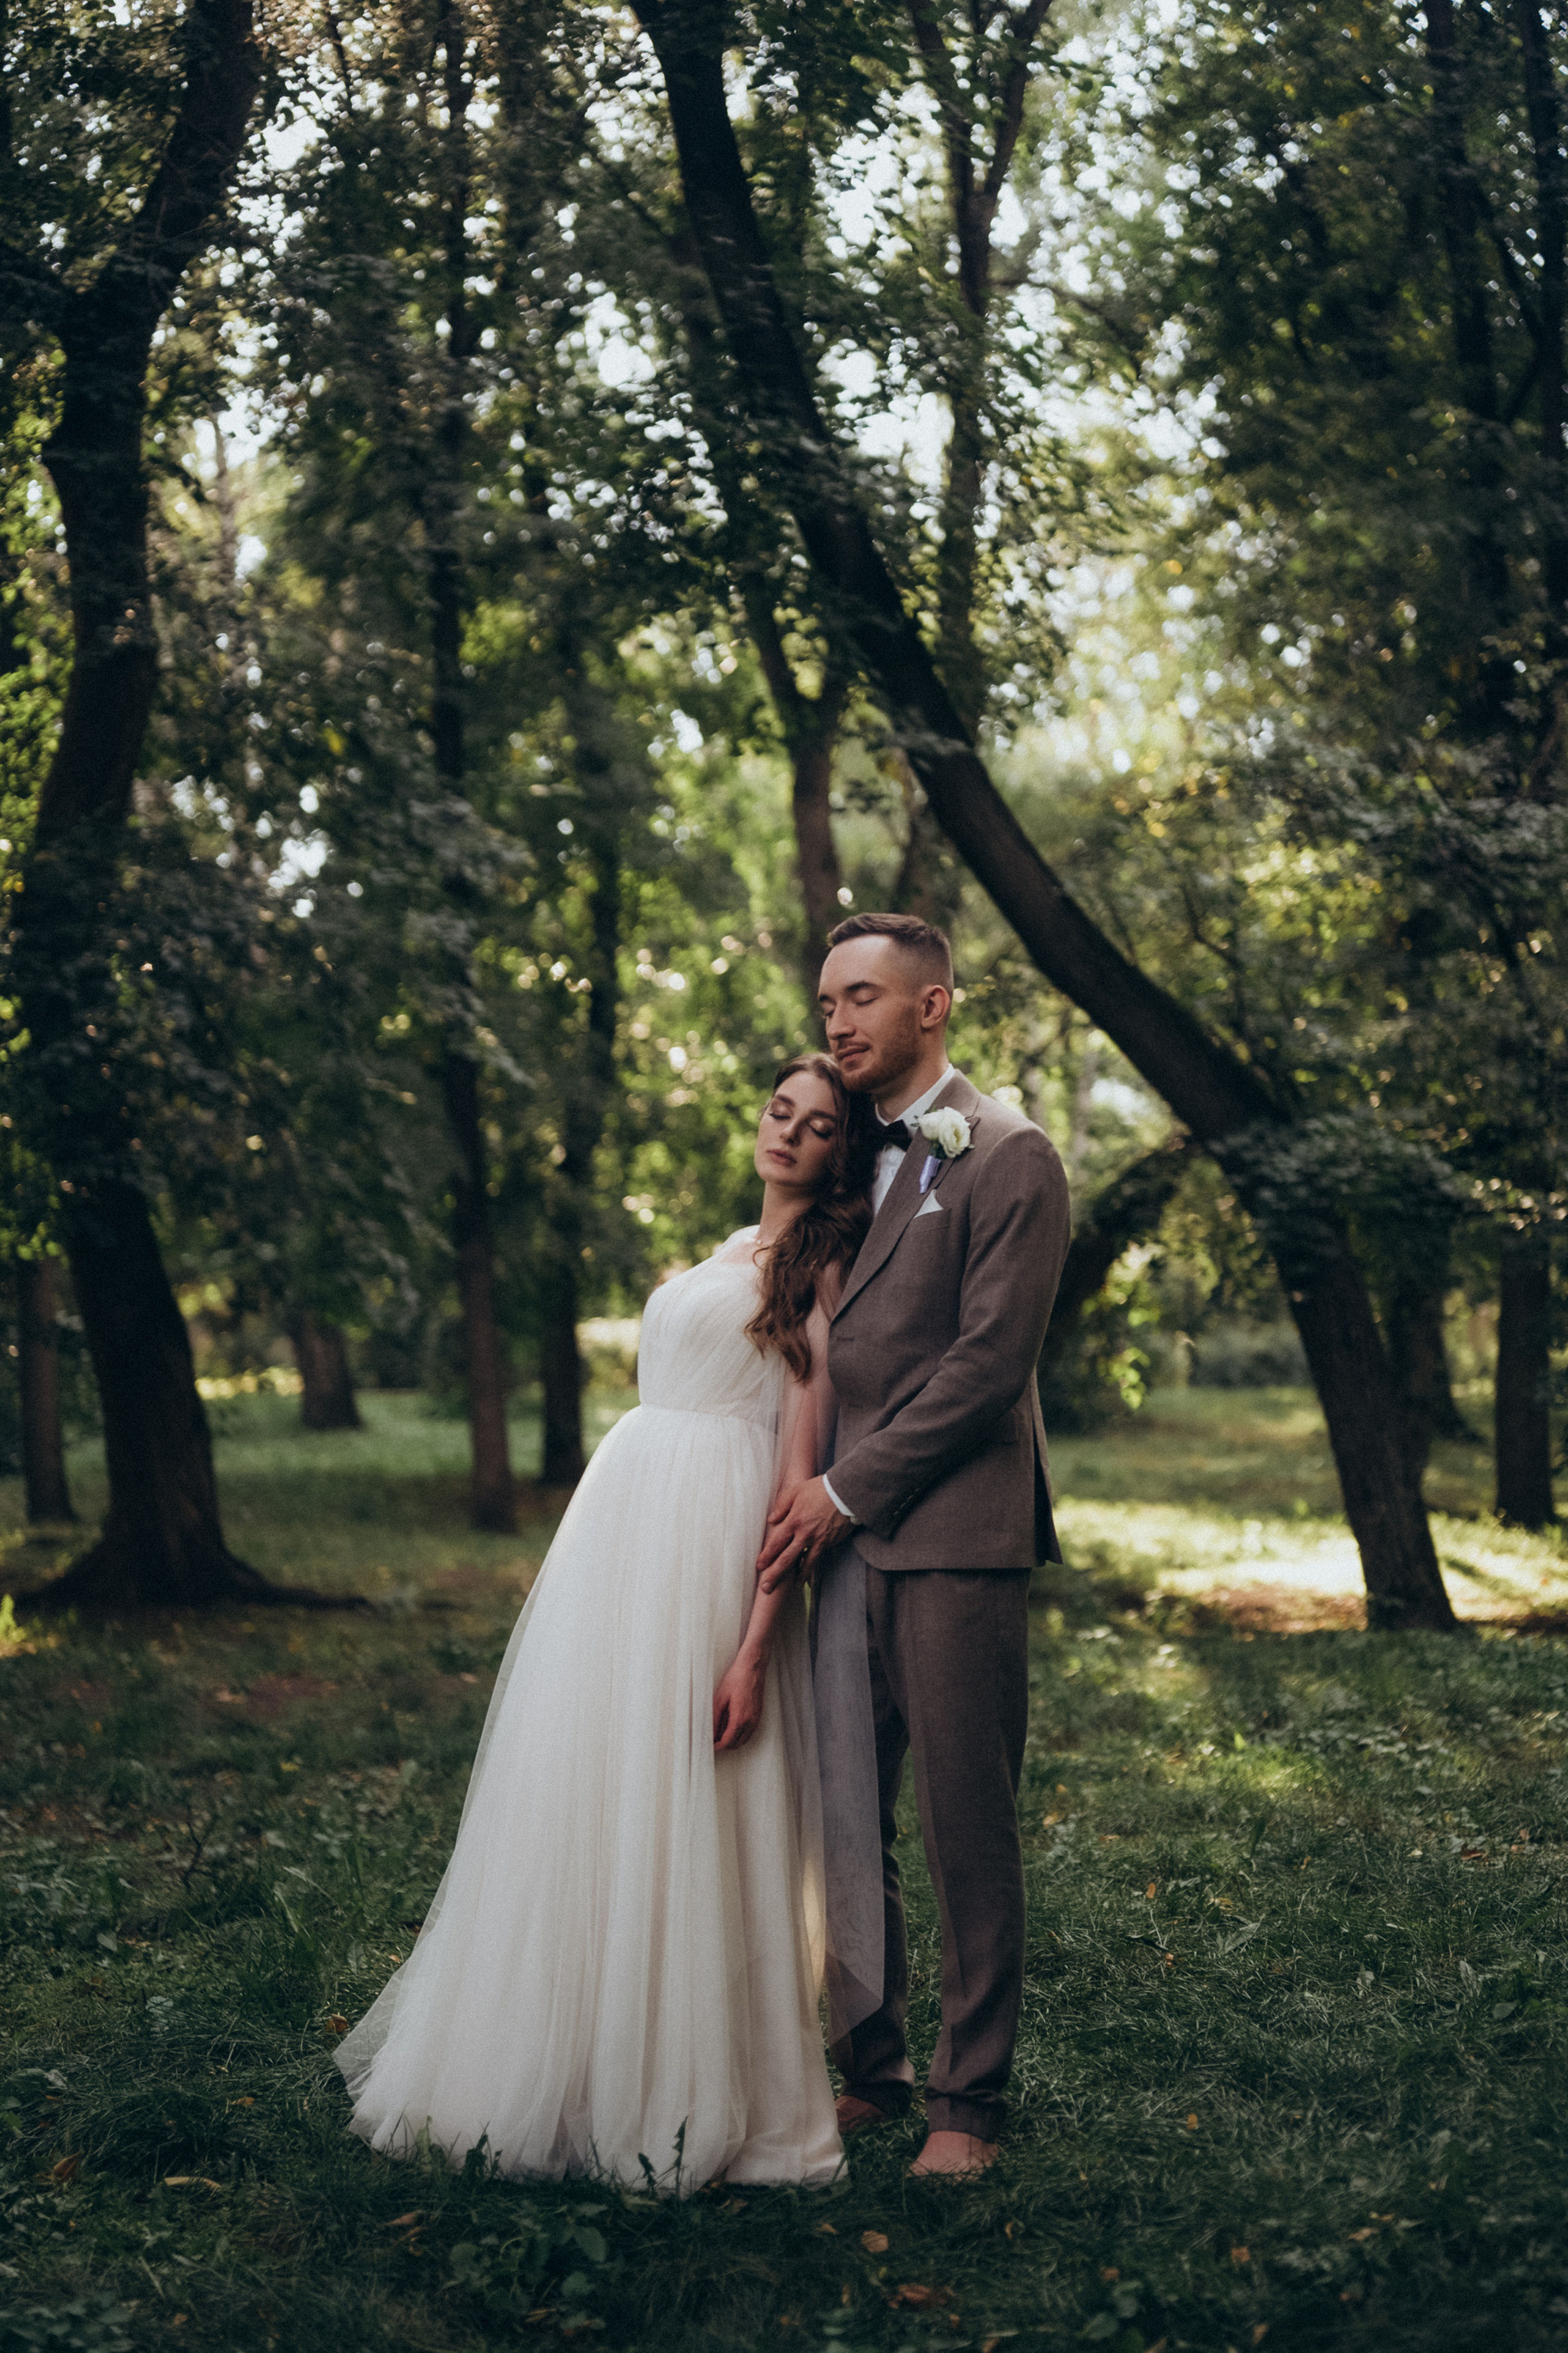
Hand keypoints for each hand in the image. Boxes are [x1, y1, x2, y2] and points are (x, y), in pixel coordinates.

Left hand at [713, 1647, 766, 1751]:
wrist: (753, 1668)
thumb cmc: (737, 1679)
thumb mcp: (719, 1698)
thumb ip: (714, 1718)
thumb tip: (709, 1731)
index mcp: (740, 1718)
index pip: (727, 1742)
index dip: (717, 1747)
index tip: (710, 1745)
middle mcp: (751, 1722)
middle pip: (737, 1744)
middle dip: (724, 1746)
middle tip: (714, 1741)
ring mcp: (756, 1719)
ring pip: (744, 1740)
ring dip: (733, 1741)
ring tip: (721, 1735)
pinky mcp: (759, 1714)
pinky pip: (750, 1732)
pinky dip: (741, 1735)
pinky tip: (731, 1727)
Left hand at [756, 1474, 852, 1591]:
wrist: (847, 1493)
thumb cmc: (821, 1489)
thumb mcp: (797, 1491)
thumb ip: (782, 1505)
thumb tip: (771, 1520)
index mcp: (794, 1520)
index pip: (776, 1542)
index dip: (767, 1556)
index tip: (759, 1566)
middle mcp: (804, 1534)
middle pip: (787, 1558)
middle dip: (775, 1574)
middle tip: (766, 1587)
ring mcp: (818, 1540)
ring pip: (805, 1563)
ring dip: (797, 1577)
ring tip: (791, 1588)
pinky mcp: (829, 1543)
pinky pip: (818, 1559)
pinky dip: (813, 1570)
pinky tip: (810, 1579)